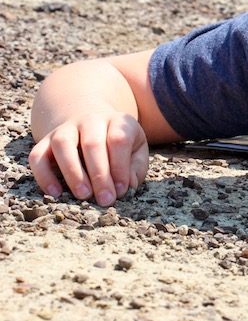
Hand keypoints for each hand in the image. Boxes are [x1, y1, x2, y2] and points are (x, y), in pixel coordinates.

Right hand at [28, 112, 148, 206]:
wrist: (93, 125)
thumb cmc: (119, 146)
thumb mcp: (136, 151)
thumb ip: (136, 168)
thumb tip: (128, 185)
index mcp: (118, 121)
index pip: (118, 140)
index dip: (120, 167)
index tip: (121, 190)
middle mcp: (91, 120)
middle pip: (92, 143)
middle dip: (99, 175)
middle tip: (105, 200)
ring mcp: (66, 128)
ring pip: (63, 144)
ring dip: (73, 172)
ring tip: (83, 195)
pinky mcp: (46, 141)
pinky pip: (37, 156)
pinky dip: (43, 175)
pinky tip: (56, 193)